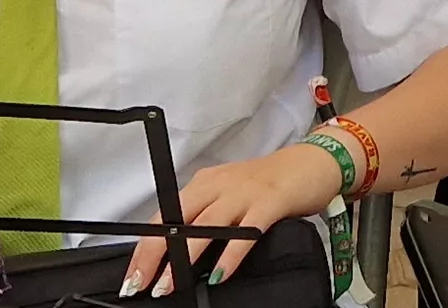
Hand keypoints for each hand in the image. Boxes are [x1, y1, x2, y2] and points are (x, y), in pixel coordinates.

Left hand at [117, 143, 344, 295]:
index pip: (165, 217)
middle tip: (141, 284)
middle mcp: (219, 186)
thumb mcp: (230, 197)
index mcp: (205, 185)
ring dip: (185, 258)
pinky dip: (230, 255)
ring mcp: (244, 193)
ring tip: (170, 285)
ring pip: (206, 226)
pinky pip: (246, 233)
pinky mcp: (270, 203)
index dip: (146, 248)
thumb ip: (207, 220)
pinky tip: (219, 275)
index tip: (134, 275)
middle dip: (155, 254)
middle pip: (178, 221)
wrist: (314, 162)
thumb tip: (180, 257)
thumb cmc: (270, 184)